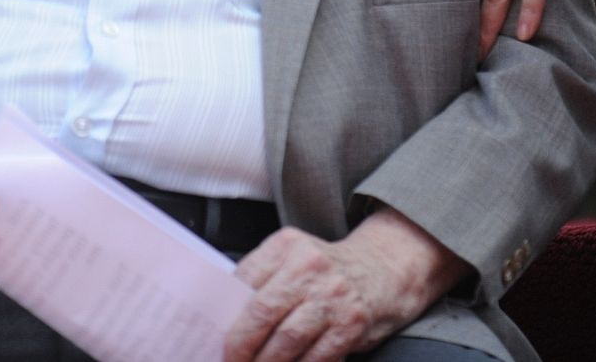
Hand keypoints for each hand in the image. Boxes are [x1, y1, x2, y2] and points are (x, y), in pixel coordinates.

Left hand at [224, 209, 467, 361]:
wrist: (383, 269)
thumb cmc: (327, 270)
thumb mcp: (294, 258)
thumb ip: (263, 279)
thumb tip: (223, 316)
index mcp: (286, 246)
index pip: (242, 280)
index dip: (224, 314)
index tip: (212, 336)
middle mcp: (309, 266)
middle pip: (261, 312)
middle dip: (239, 346)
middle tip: (230, 361)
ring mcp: (332, 295)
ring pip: (286, 339)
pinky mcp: (351, 323)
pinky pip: (316, 356)